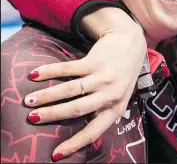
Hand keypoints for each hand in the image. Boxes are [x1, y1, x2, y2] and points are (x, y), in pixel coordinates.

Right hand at [23, 9, 146, 160]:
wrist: (131, 42)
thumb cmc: (123, 72)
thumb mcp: (120, 93)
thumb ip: (104, 107)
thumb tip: (82, 125)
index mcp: (116, 107)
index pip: (94, 131)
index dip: (74, 144)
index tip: (55, 154)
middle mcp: (110, 94)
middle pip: (77, 109)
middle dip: (52, 115)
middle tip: (32, 118)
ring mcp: (103, 77)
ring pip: (70, 90)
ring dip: (47, 96)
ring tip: (29, 100)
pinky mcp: (95, 61)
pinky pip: (68, 68)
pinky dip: (50, 72)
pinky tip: (35, 75)